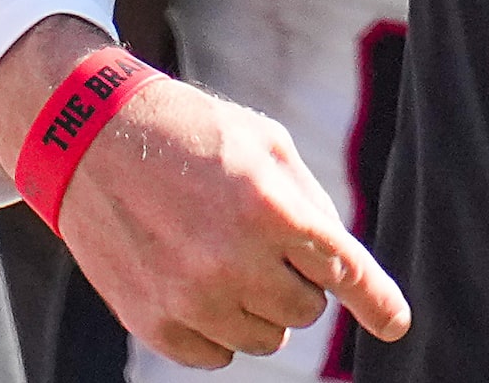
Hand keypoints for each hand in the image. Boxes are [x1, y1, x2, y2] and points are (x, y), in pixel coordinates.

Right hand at [0, 18, 410, 366]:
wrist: (92, 139)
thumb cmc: (192, 134)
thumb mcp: (265, 144)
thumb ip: (311, 205)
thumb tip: (342, 267)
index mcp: (268, 208)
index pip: (342, 270)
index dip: (375, 300)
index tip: (395, 323)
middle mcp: (232, 261)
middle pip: (307, 310)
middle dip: (300, 280)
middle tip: (266, 241)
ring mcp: (189, 299)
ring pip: (266, 339)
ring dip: (261, 305)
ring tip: (227, 254)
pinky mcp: (153, 324)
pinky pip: (219, 353)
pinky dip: (221, 325)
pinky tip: (196, 279)